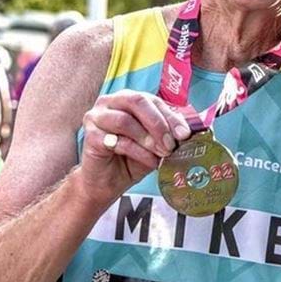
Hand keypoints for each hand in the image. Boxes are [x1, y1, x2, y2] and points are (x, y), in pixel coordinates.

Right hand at [79, 90, 191, 204]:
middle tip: (172, 144)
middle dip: (159, 123)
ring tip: (162, 154)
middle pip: (138, 101)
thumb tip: (190, 131)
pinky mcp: (90, 135)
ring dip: (149, 139)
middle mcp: (109, 102)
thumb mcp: (155, 144)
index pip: (152, 100)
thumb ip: (168, 133)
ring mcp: (96, 117)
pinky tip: (150, 162)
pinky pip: (118, 141)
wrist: (106, 183)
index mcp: (127, 98)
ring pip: (126, 120)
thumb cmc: (130, 159)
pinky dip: (139, 152)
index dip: (171, 116)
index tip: (185, 134)